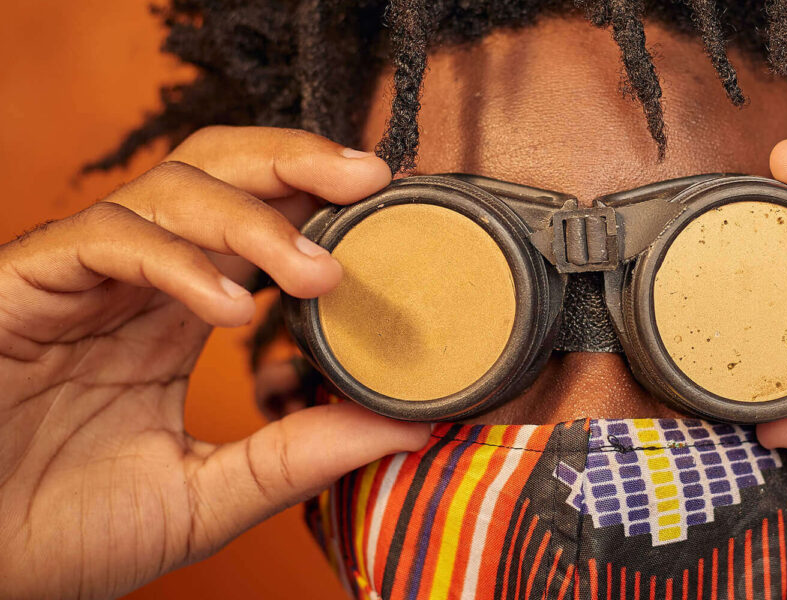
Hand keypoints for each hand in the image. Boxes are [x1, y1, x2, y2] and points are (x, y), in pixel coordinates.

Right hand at [0, 127, 429, 599]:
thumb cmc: (66, 533)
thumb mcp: (208, 494)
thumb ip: (300, 455)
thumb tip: (413, 423)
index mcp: (179, 313)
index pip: (259, 223)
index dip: (323, 203)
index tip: (397, 209)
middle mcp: (136, 282)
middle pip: (219, 172)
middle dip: (296, 162)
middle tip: (372, 178)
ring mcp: (80, 279)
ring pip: (169, 190)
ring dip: (252, 219)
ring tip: (316, 274)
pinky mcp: (21, 286)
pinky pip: (102, 238)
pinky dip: (172, 261)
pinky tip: (228, 308)